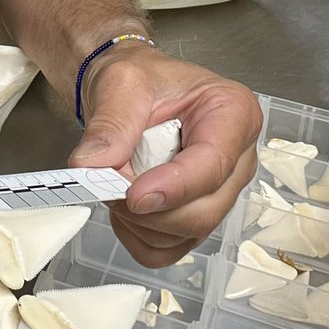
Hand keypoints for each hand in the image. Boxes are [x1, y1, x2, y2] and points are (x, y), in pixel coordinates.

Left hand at [68, 44, 261, 266]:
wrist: (131, 91)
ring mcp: (221, 192)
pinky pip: (168, 249)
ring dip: (139, 221)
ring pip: (185, 235)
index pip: (214, 165)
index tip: (133, 195)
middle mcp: (237, 158)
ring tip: (116, 182)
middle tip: (107, 183)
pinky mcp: (198, 216)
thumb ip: (110, 123)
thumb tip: (91, 166)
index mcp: (234, 113)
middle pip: (204, 211)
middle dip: (149, 209)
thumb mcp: (122, 83)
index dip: (174, 187)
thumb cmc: (139, 79)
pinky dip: (138, 236)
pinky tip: (124, 205)